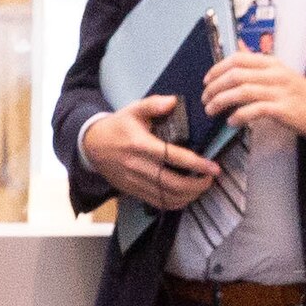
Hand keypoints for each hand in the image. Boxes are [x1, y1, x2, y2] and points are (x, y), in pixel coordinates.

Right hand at [79, 95, 220, 211]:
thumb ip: (153, 104)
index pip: (173, 157)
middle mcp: (137, 166)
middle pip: (172, 184)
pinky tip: (186, 195)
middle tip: (211, 178)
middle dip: (197, 185)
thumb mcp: (133, 109)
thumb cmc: (117, 126)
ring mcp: (134, 181)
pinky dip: (175, 203)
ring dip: (189, 196)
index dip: (196, 164)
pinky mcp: (132, 191)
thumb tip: (173, 102)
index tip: (214, 167)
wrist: (91, 145)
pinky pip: (157, 203)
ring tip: (201, 186)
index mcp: (140, 144)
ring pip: (166, 197)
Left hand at [196, 46, 305, 138]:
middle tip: (205, 99)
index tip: (206, 81)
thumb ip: (256, 63)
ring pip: (242, 91)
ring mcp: (278, 91)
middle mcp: (274, 74)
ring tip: (211, 110)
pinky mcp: (282, 109)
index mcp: (270, 63)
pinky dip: (239, 115)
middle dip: (215, 87)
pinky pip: (255, 110)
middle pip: (236, 75)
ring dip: (221, 101)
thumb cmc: (296, 92)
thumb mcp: (277, 72)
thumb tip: (237, 47)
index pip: (238, 59)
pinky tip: (231, 122)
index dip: (218, 68)